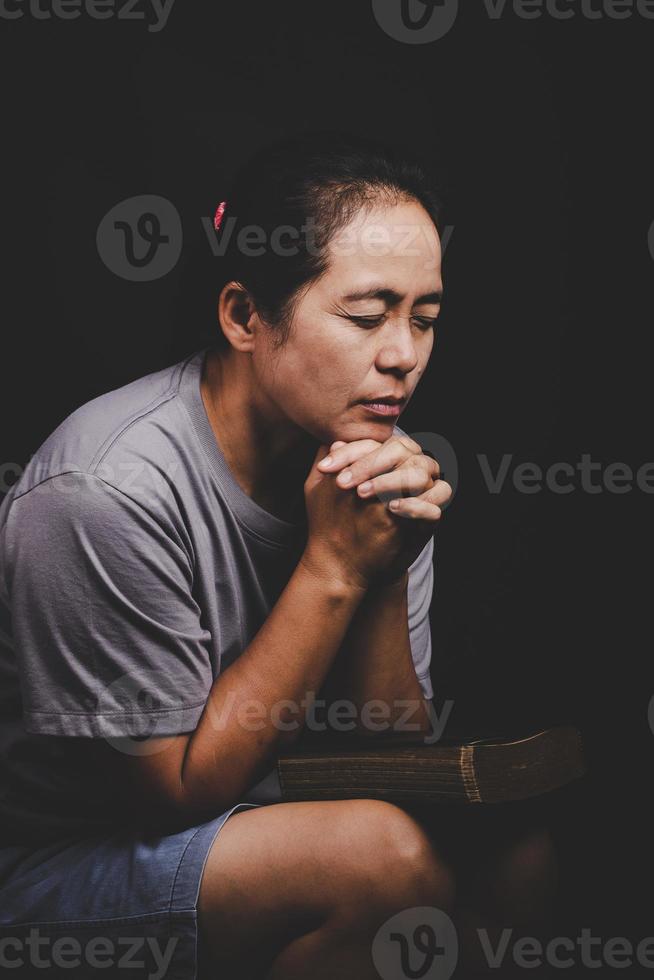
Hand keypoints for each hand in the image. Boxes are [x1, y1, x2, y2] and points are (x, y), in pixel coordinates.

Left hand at [316, 435, 452, 582]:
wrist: (352, 562)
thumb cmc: (341, 521)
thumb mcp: (327, 493)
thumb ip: (331, 466)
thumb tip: (333, 442)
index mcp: (386, 459)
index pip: (373, 443)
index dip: (348, 453)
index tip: (324, 469)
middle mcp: (408, 470)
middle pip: (401, 450)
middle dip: (369, 464)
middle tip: (342, 483)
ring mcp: (423, 493)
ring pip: (421, 472)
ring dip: (391, 480)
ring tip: (362, 494)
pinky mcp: (429, 520)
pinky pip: (435, 505)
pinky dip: (416, 504)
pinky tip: (392, 508)